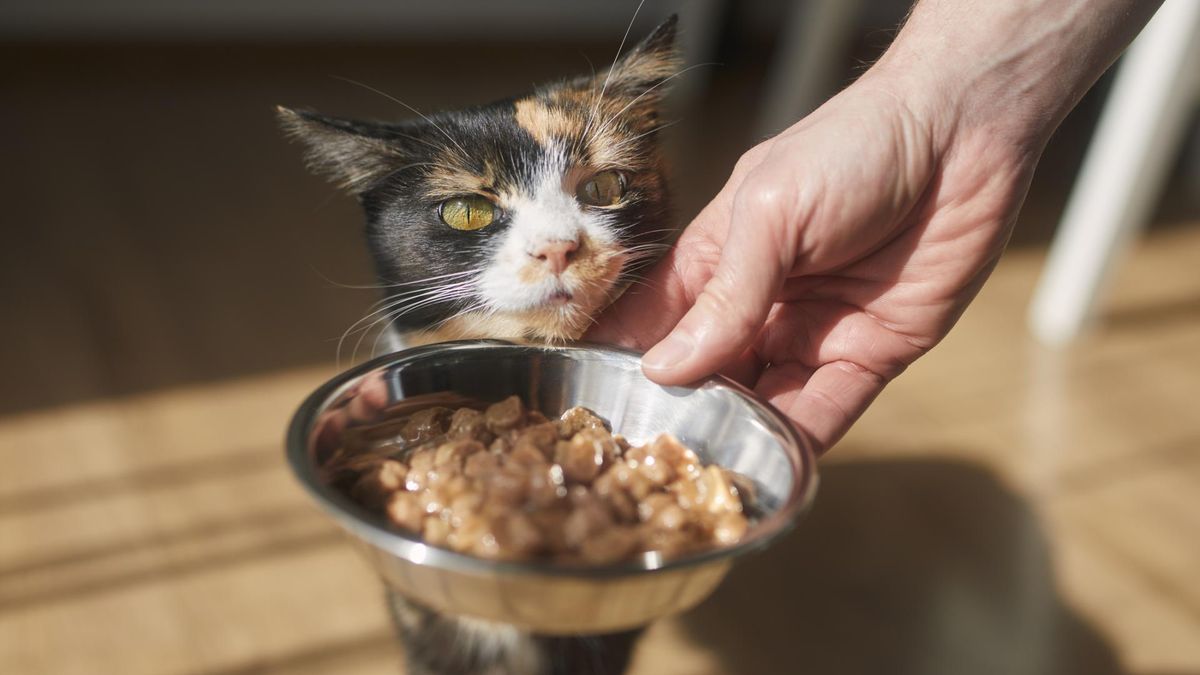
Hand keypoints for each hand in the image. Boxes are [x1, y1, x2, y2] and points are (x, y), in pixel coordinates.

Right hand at [588, 79, 1036, 453]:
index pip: (657, 324)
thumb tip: (666, 370)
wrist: (963, 133)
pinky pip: (827, 410)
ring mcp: (813, 333)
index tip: (599, 414)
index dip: (629, 366)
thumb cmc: (851, 148)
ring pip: (762, 402)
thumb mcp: (770, 212)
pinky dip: (800, 444)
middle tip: (650, 466)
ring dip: (737, 438)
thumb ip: (725, 295)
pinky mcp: (871, 356)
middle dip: (683, 416)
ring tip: (704, 480)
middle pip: (708, 375)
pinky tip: (771, 472)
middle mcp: (759, 304)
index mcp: (718, 260)